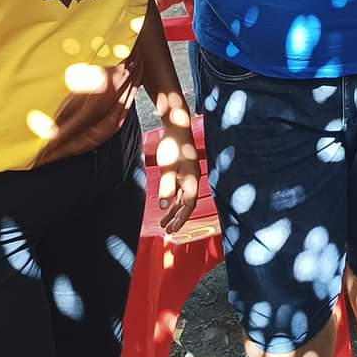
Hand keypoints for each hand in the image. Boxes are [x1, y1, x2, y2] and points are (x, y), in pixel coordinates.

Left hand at [155, 119, 199, 233]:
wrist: (177, 126)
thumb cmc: (174, 145)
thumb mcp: (167, 168)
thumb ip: (167, 188)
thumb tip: (165, 205)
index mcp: (192, 180)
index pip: (188, 206)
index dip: (181, 219)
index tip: (173, 230)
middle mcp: (192, 179)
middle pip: (187, 204)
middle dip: (177, 218)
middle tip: (168, 230)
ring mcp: (189, 174)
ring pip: (183, 197)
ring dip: (174, 210)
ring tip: (164, 221)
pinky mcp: (184, 169)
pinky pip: (181, 189)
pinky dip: (174, 199)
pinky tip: (168, 203)